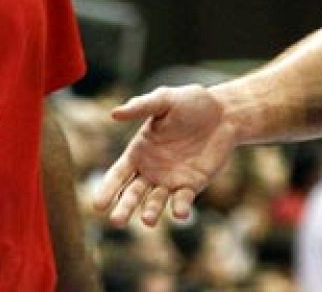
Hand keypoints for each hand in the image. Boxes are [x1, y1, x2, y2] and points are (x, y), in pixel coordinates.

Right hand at [93, 85, 239, 227]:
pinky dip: (180, 208)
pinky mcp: (192, 185)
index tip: (97, 206)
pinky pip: (183, 200)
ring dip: (150, 212)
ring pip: (155, 201)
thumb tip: (114, 113)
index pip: (118, 174)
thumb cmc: (190, 102)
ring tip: (148, 220)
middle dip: (124, 208)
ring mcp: (171, 180)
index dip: (107, 190)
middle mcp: (151, 170)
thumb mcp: (165, 99)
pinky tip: (179, 212)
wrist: (224, 113)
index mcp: (139, 151)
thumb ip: (141, 106)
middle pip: (132, 194)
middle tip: (116, 222)